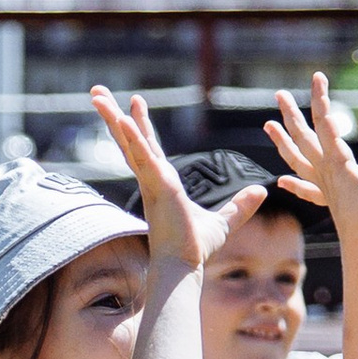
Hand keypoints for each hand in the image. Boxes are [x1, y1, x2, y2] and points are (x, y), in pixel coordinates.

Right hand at [88, 87, 256, 269]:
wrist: (184, 265)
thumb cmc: (195, 249)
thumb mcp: (225, 221)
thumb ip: (241, 205)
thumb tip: (261, 191)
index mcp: (162, 184)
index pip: (148, 147)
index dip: (140, 125)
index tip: (133, 103)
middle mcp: (152, 179)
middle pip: (129, 140)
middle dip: (112, 115)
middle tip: (96, 92)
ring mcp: (151, 181)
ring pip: (129, 142)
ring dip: (112, 118)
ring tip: (96, 95)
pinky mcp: (158, 186)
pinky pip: (142, 156)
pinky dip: (132, 137)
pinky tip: (121, 118)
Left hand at [265, 72, 357, 245]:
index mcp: (335, 162)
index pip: (324, 123)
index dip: (321, 99)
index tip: (317, 77)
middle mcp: (324, 171)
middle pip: (302, 137)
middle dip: (291, 114)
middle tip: (278, 94)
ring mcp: (324, 184)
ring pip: (297, 157)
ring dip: (283, 140)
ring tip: (268, 125)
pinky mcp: (329, 198)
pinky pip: (305, 185)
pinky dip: (293, 179)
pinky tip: (282, 180)